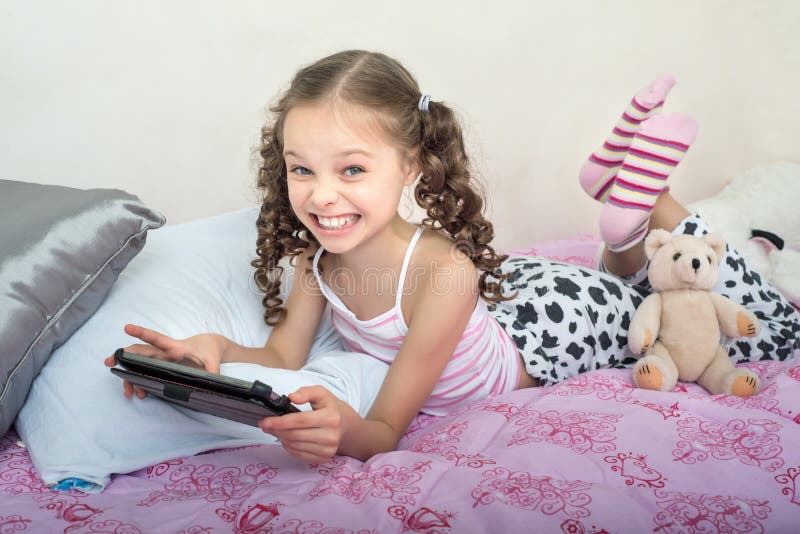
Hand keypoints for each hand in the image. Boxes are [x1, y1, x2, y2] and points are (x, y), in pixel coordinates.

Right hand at [104, 324, 224, 398]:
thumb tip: (212, 382)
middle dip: (122, 355)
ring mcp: (161, 360)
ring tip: (127, 392)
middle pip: (140, 352)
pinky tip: (140, 392)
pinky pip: (145, 373)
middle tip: (108, 362)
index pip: (157, 339)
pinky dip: (140, 382)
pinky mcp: (161, 367)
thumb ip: (213, 370)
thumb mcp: (214, 359)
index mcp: (175, 347)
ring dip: (130, 376)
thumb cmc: (210, 350)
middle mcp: (164, 352)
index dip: (142, 333)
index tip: (127, 327)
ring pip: (139, 365)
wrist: (210, 348)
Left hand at [258, 386, 342, 463]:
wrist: (343, 424)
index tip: (265, 420)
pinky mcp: (323, 459)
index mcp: (331, 417)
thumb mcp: (320, 393)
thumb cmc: (328, 407)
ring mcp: (328, 450)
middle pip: (295, 435)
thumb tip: (292, 397)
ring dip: (280, 438)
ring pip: (294, 446)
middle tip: (266, 424)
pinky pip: (298, 455)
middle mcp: (331, 436)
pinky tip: (286, 438)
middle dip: (276, 430)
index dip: (280, 421)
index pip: (300, 420)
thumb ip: (306, 392)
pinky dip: (288, 446)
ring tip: (276, 430)